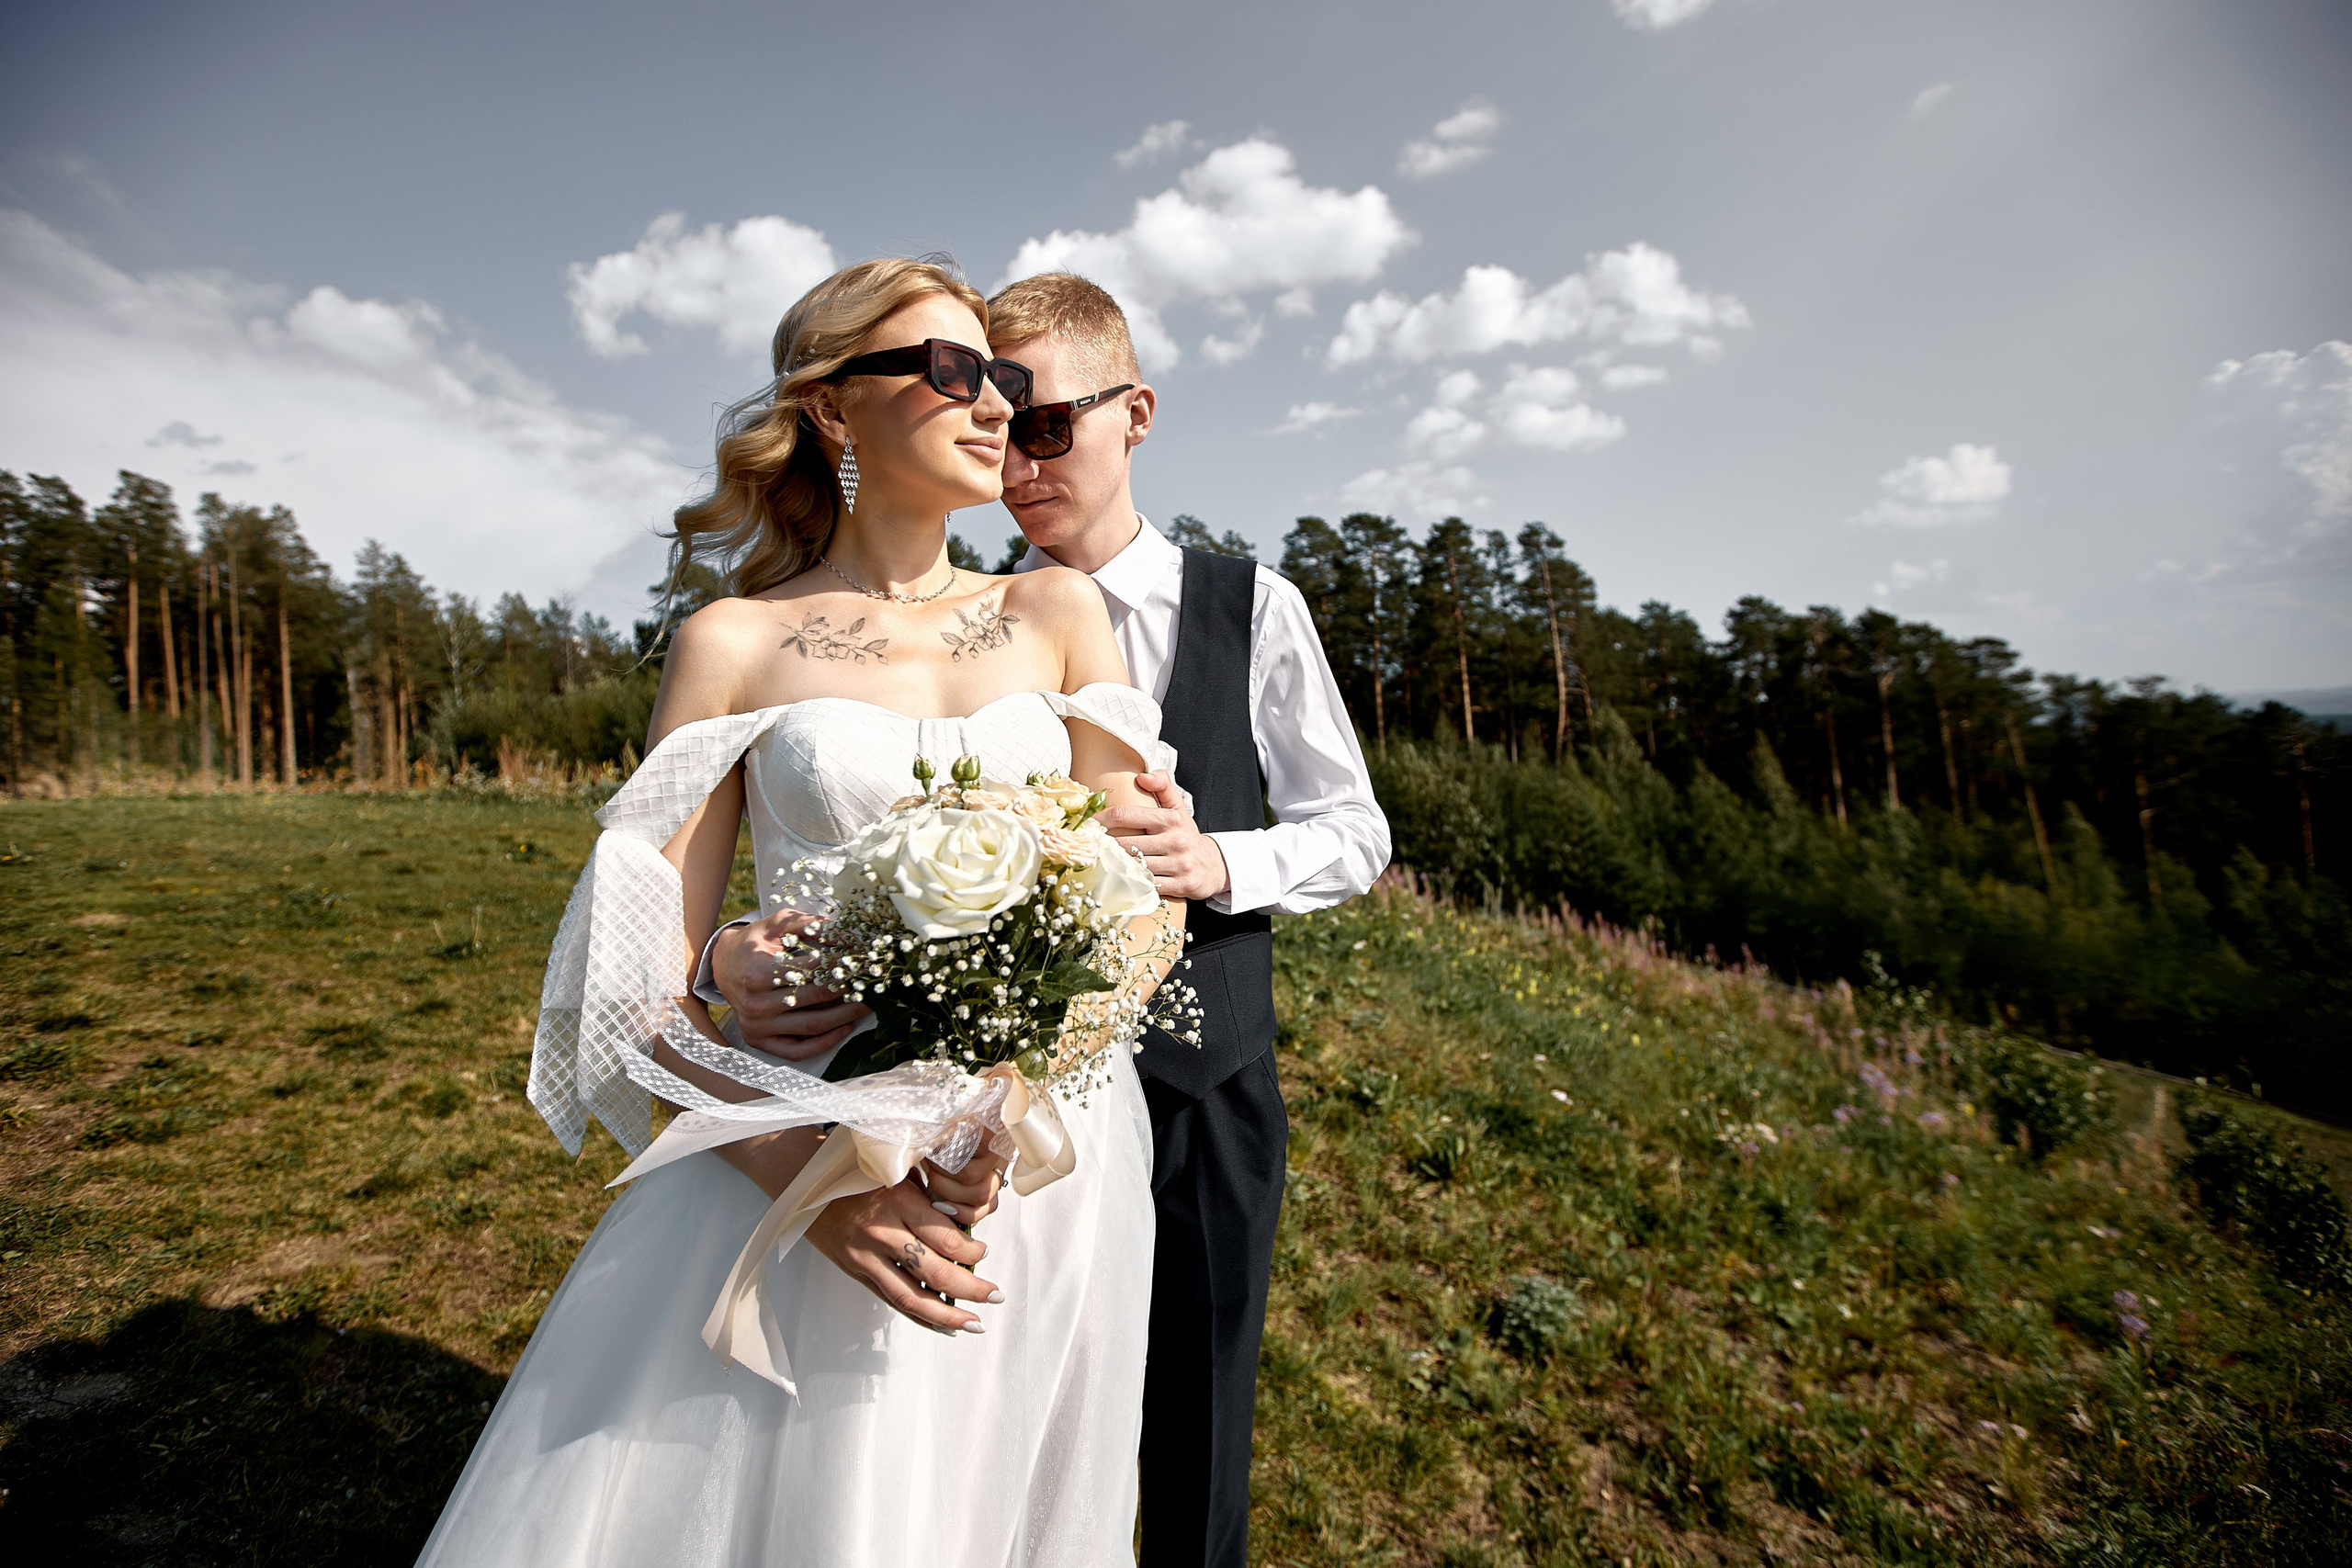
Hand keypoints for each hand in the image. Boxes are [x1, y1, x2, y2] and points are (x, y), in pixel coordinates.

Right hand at [712, 909, 873, 1060]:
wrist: (723, 966)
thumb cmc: (753, 943)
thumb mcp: (776, 924)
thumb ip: (808, 924)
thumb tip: (843, 931)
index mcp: (757, 973)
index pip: (810, 970)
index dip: (839, 963)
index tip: (861, 959)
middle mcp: (756, 1004)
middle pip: (814, 998)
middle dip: (848, 988)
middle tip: (872, 981)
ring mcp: (757, 1026)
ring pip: (812, 1025)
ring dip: (845, 1016)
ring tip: (868, 1004)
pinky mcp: (759, 1041)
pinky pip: (797, 1050)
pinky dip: (824, 1042)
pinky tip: (845, 1028)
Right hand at [808, 1159, 1004, 1333]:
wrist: (807, 1186)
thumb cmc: (859, 1175)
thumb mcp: (898, 1175)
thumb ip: (928, 1200)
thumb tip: (967, 1227)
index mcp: (898, 1202)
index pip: (944, 1238)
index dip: (971, 1251)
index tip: (983, 1253)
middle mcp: (882, 1232)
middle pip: (933, 1272)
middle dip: (970, 1289)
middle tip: (995, 1295)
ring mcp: (866, 1257)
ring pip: (911, 1296)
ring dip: (946, 1315)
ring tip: (973, 1324)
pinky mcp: (856, 1273)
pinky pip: (891, 1300)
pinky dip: (918, 1315)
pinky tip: (941, 1325)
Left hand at [1098, 771, 1225, 899]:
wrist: (1214, 866)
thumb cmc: (1186, 835)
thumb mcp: (1178, 808)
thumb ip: (1162, 786)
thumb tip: (1142, 775)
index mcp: (1170, 819)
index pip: (1126, 815)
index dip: (1102, 819)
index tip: (1087, 824)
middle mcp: (1175, 841)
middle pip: (1125, 844)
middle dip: (1104, 846)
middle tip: (1087, 847)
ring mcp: (1178, 865)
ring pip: (1134, 867)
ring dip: (1115, 867)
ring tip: (1099, 863)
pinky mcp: (1180, 886)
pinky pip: (1148, 886)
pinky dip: (1132, 884)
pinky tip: (1121, 881)